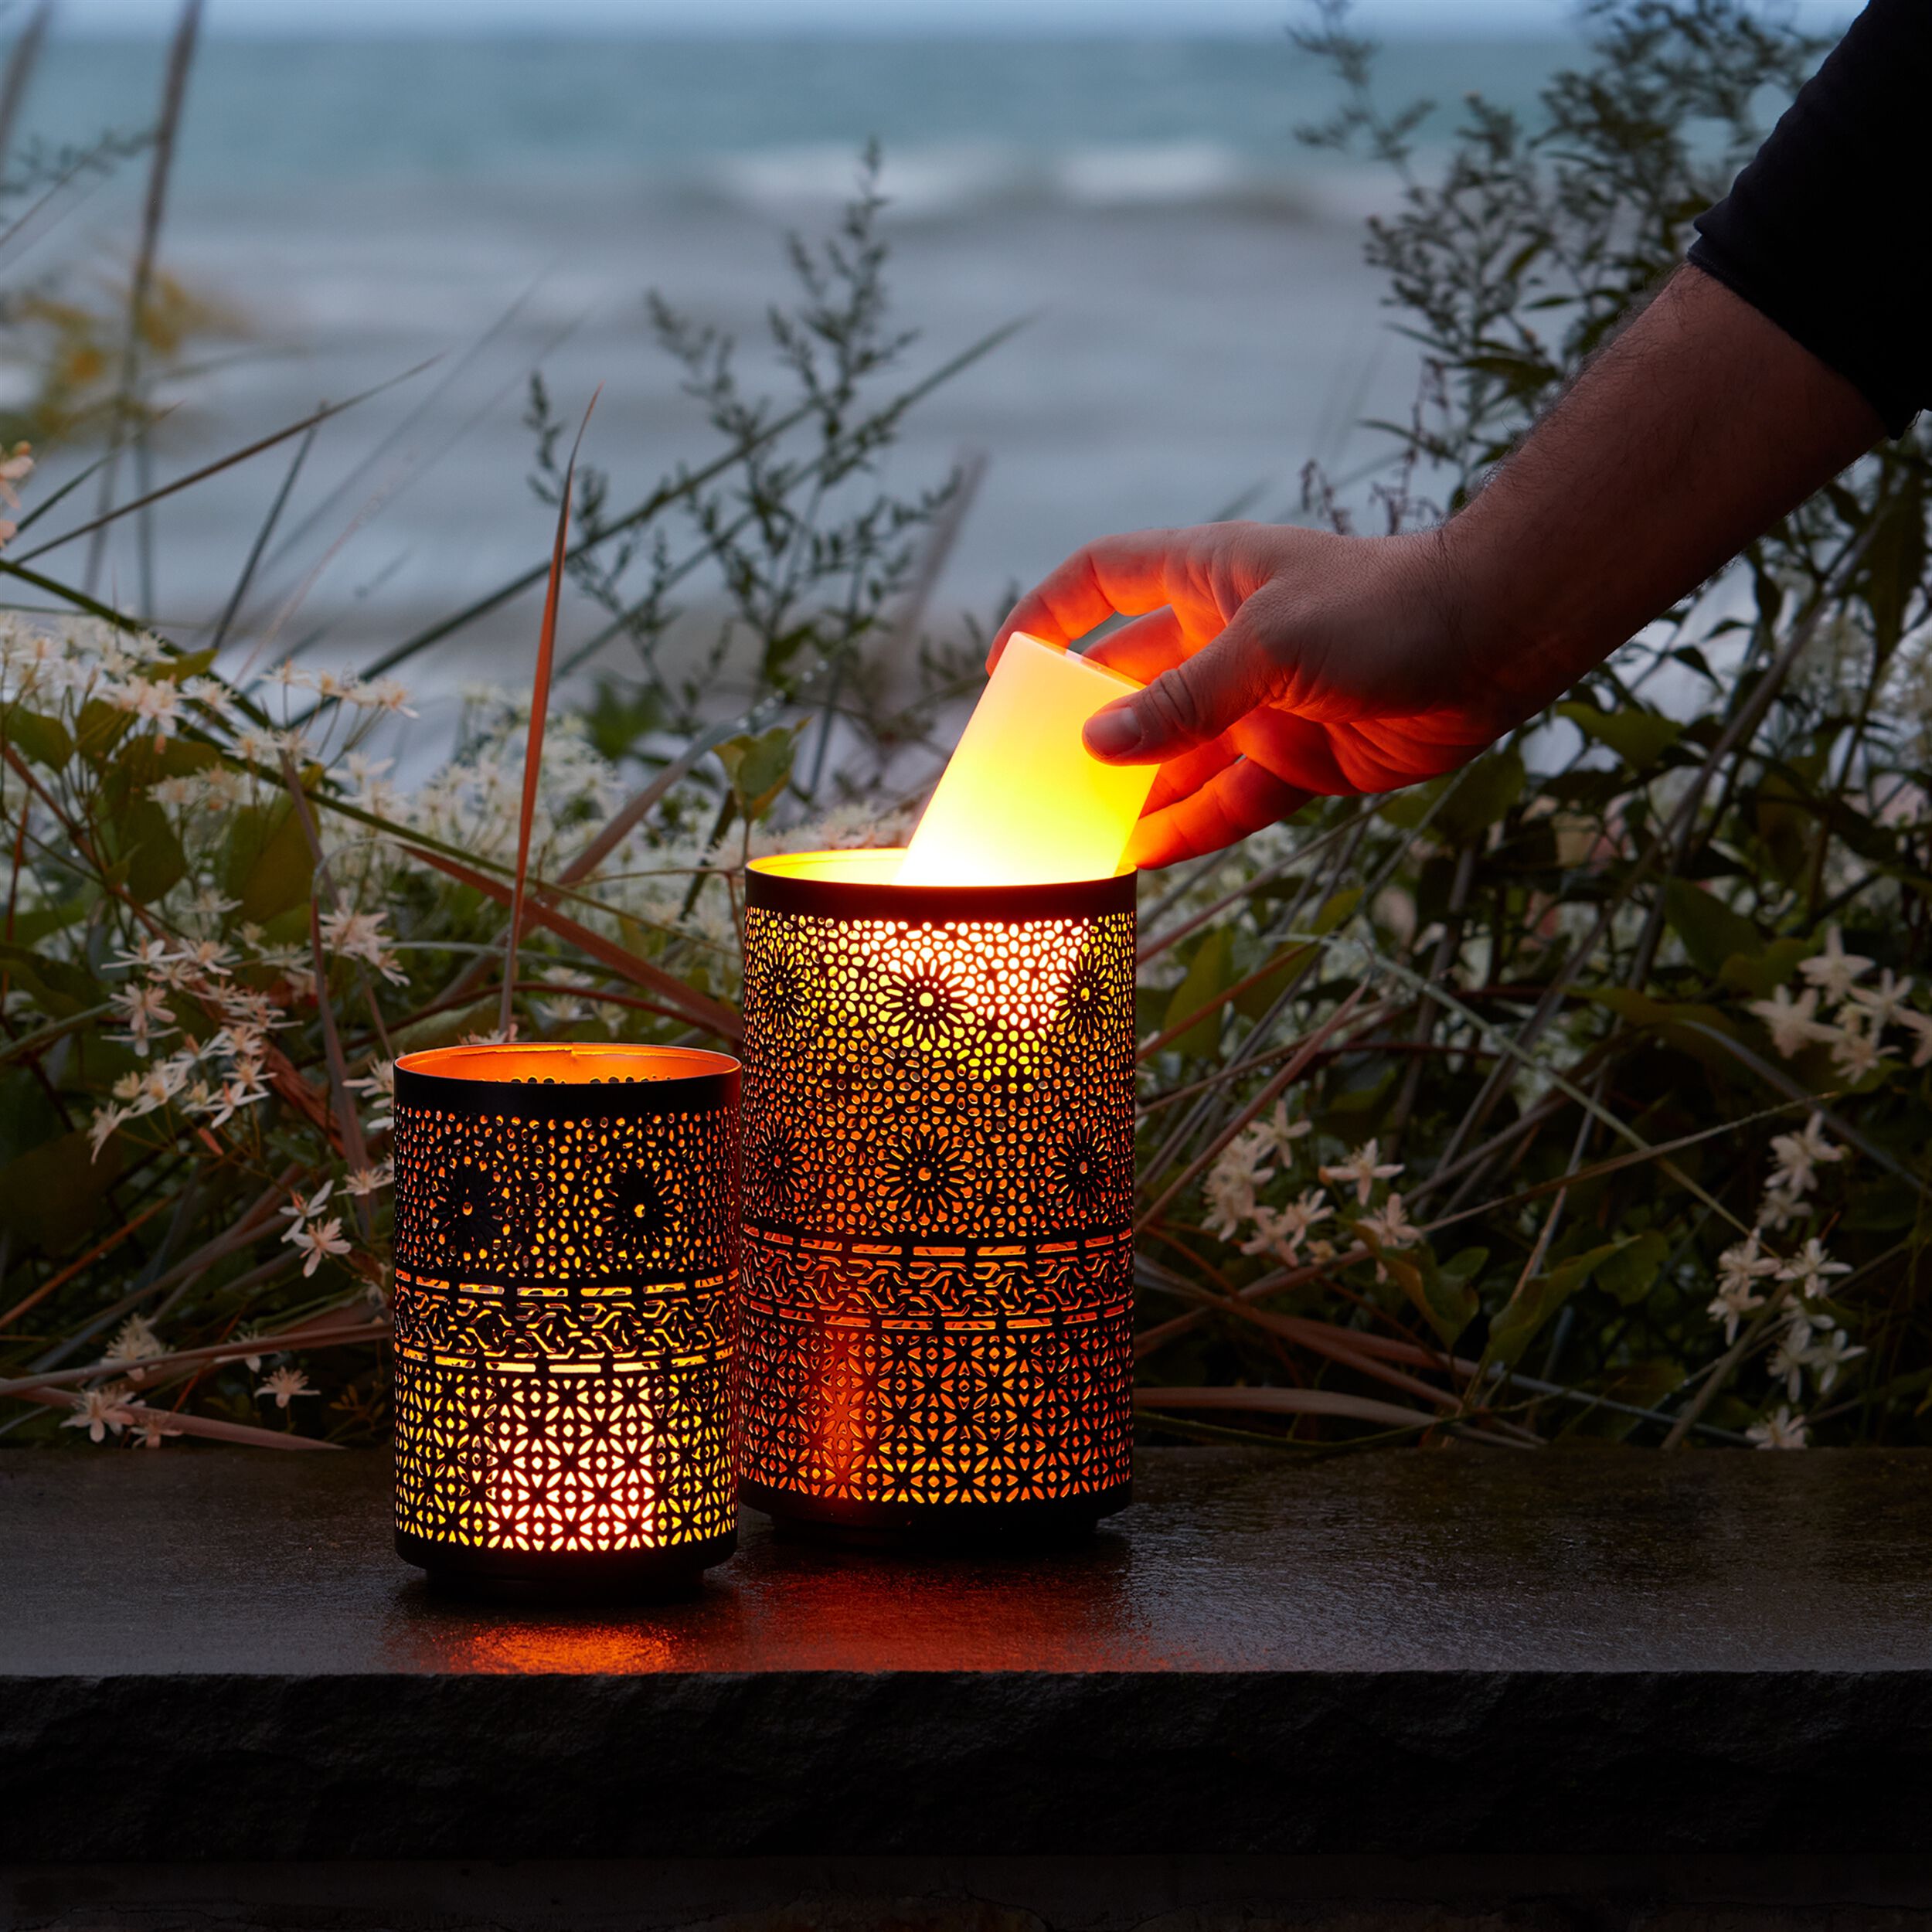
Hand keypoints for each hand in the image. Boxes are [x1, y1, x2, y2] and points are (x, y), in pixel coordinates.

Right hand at [991, 521, 1518, 867]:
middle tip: (1029, 776)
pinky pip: (1223, 803)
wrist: (1495, 641)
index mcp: (1207, 579)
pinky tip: (1142, 860)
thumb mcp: (1268, 646)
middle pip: (1129, 684)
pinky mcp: (1295, 759)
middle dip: (1081, 726)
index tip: (1005, 665)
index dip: (1049, 615)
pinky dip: (1185, 831)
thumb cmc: (1382, 610)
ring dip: (1129, 791)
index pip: (1103, 582)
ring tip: (1073, 833)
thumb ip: (1182, 699)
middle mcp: (1224, 641)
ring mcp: (1258, 703)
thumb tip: (1096, 745)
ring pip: (1172, 755)